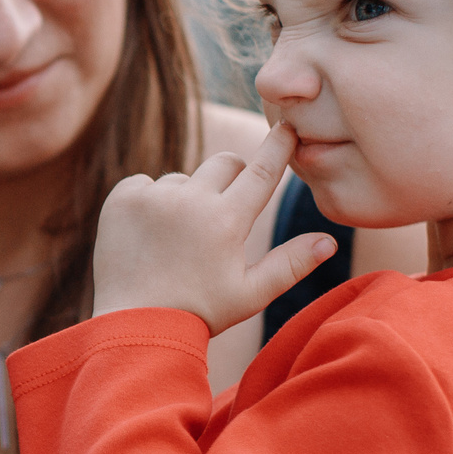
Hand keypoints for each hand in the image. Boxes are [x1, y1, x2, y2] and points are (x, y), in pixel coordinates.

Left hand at [91, 125, 335, 334]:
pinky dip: (149, 202)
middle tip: (222, 213)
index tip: (288, 125)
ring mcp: (153, 197)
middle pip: (225, 163)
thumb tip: (330, 240)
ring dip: (186, 198)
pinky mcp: (122, 198)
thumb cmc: (198, 313)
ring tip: (176, 243)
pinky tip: (148, 236)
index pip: (263, 170)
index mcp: (227, 221)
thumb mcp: (250, 294)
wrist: (133, 327)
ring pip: (183, 179)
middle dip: (232, 178)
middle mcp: (191, 200)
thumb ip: (291, 264)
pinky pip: (144, 184)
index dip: (279, 145)